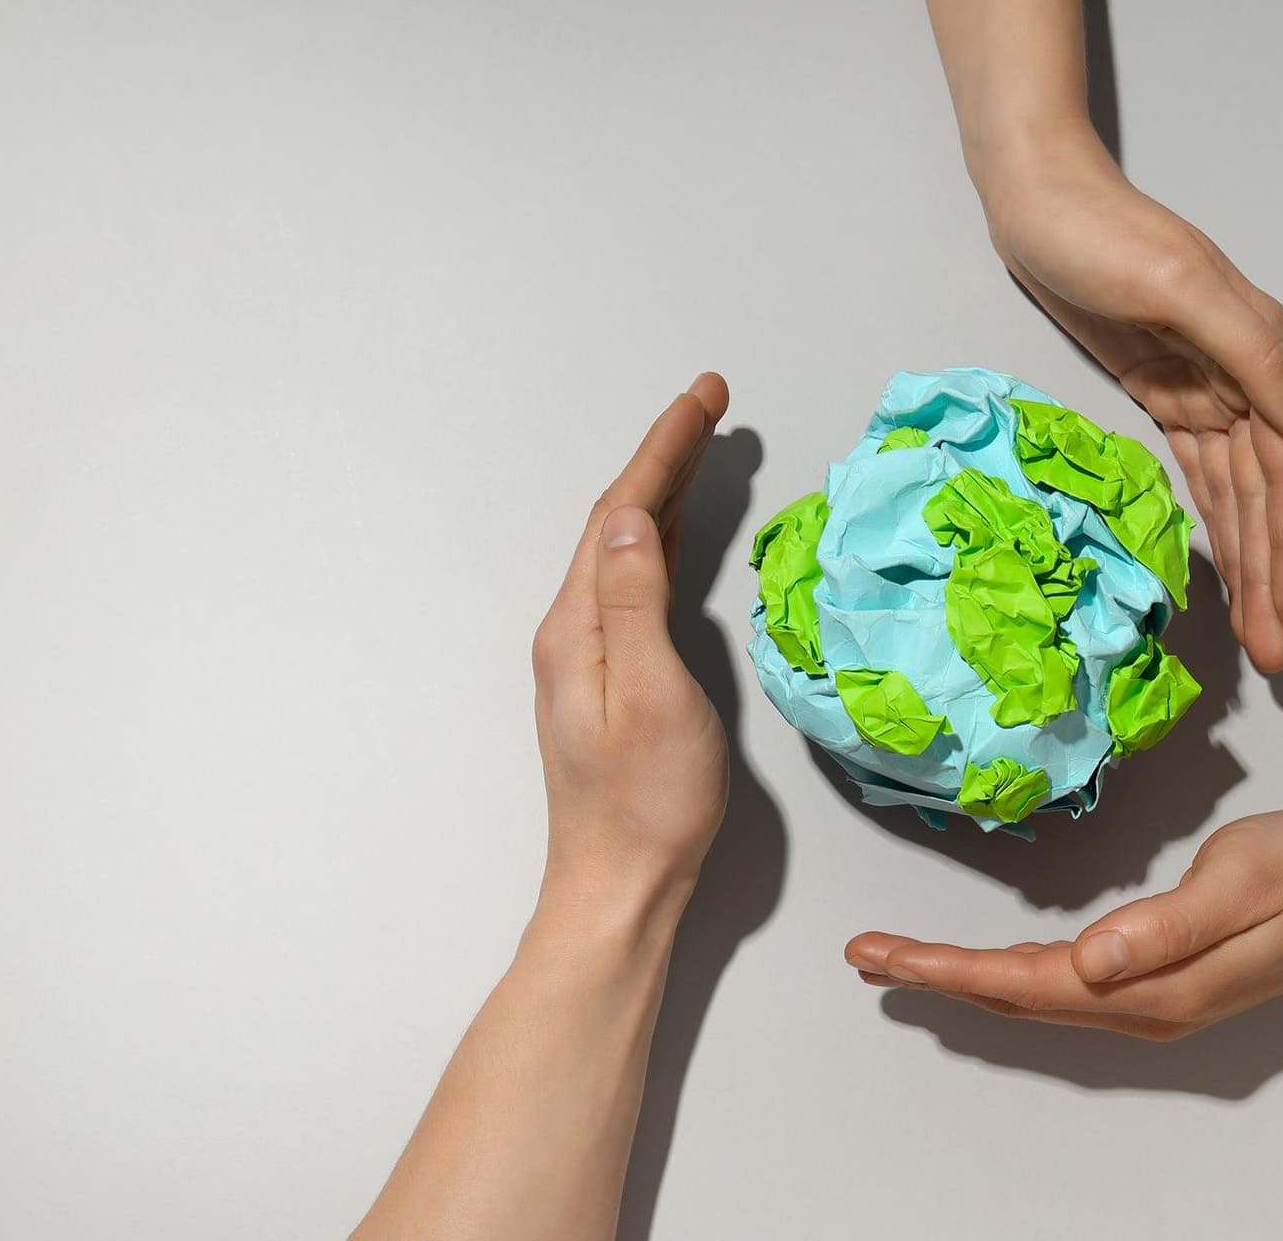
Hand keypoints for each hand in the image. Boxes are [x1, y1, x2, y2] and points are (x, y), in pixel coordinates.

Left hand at [531, 373, 730, 912]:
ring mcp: (586, 655)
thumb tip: (626, 517)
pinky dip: (657, 540)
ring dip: (661, 492)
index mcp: (578, 626)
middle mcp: (572, 630)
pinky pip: (631, 582)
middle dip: (665, 456)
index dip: (664, 449)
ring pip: (624, 549)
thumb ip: (634, 600)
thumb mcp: (651, 694)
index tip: (703, 397)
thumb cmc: (647, 803)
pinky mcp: (607, 678)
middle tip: (710, 402)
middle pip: (618, 520)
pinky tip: (672, 531)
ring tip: (700, 445)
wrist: (619, 885)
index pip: (620, 513)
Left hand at [844, 810, 1282, 1039]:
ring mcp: (1142, 998)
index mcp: (1151, 986)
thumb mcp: (1241, 884)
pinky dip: (1000, 972)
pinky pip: (1054, 985)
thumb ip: (1166, 926)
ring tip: (893, 956)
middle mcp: (1136, 1005)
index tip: (886, 954)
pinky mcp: (1147, 980)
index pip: (1027, 983)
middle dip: (932, 975)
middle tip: (861, 954)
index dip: (950, 969)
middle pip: (1012, 995)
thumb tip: (1090, 959)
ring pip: (1027, 994)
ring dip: (957, 975)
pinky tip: (972, 963)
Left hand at [976, 128, 1282, 673]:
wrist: (1038, 199)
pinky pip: (1199, 471)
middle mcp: (1238, 376)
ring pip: (1234, 494)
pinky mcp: (1160, 387)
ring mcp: (1199, 385)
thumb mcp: (1176, 283)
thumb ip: (1246, 350)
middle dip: (1273, 577)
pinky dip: (1212, 518)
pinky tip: (1217, 561)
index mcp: (1253, 354)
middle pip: (1265, 499)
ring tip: (1252, 630)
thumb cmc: (1101, 233)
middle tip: (1277, 654)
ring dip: (1247, 561)